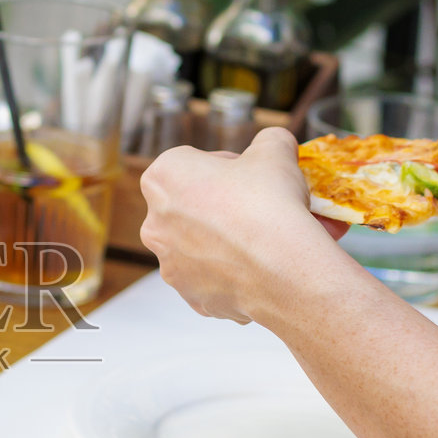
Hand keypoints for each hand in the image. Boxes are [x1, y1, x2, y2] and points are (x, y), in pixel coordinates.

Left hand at [140, 129, 349, 323]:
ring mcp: (170, 265)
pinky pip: (214, 278)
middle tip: (261, 206)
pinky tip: (264, 267)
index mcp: (163, 178)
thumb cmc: (269, 202)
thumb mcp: (276, 151)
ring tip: (266, 239)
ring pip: (201, 246)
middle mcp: (155, 223)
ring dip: (228, 240)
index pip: (191, 162)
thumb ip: (269, 141)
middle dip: (224, 205)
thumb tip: (274, 144)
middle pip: (192, 207)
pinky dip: (235, 273)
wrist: (282, 268)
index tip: (251, 175)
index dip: (226, 166)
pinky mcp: (191, 296)